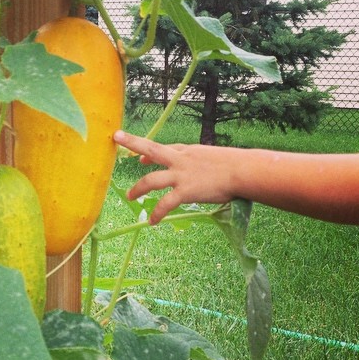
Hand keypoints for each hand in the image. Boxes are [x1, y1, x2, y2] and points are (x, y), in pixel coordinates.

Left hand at [113, 130, 233, 223]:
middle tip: (116, 138)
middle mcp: (180, 160)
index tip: (140, 158)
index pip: (165, 149)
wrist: (242, 170)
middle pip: (151, 149)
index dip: (149, 153)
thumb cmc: (234, 165)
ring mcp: (180, 175)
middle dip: (132, 143)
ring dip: (137, 189)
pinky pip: (165, 204)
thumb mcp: (212, 157)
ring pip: (151, 180)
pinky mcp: (185, 191)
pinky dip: (157, 213)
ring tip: (129, 197)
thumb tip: (201, 169)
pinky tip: (152, 221)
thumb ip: (200, 162)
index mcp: (188, 151)